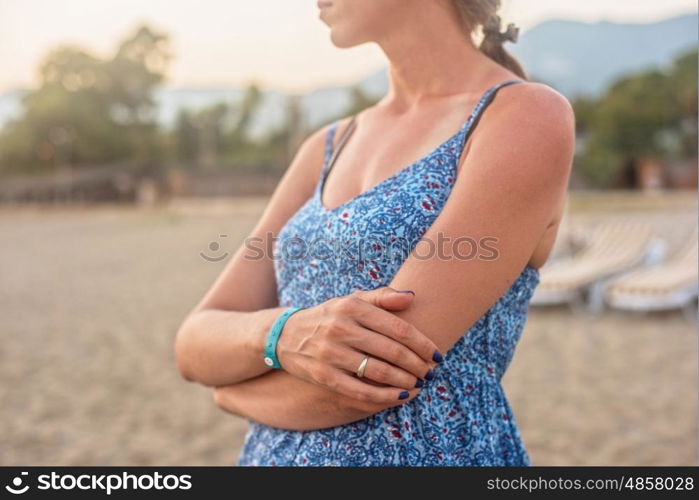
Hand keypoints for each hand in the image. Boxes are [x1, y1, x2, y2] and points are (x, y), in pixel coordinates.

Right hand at [276, 287, 442, 404]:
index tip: (437, 354)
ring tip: (419, 384)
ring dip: (405, 381)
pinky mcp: (323, 376)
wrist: (285, 335)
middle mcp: (341, 328)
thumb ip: (382, 297)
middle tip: (432, 372)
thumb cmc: (329, 316)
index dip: (422, 343)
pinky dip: (384, 397)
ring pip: (378, 372)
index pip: (397, 327)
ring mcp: (331, 353)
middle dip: (418, 365)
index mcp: (352, 307)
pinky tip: (399, 396)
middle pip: (392, 351)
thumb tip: (412, 297)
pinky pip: (359, 391)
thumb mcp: (351, 300)